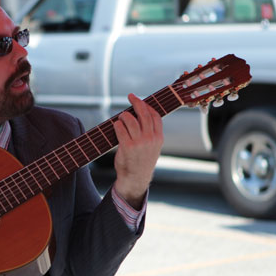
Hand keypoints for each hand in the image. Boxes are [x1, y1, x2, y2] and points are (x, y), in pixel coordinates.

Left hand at [112, 93, 163, 207]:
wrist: (136, 178)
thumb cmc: (142, 161)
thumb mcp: (153, 147)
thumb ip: (150, 133)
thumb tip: (140, 114)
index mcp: (158, 138)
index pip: (155, 116)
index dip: (148, 106)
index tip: (141, 101)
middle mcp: (150, 139)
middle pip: (144, 114)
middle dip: (137, 102)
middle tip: (130, 96)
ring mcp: (139, 142)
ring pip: (131, 120)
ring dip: (124, 115)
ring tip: (122, 117)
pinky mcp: (127, 146)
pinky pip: (120, 129)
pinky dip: (117, 124)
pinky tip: (116, 125)